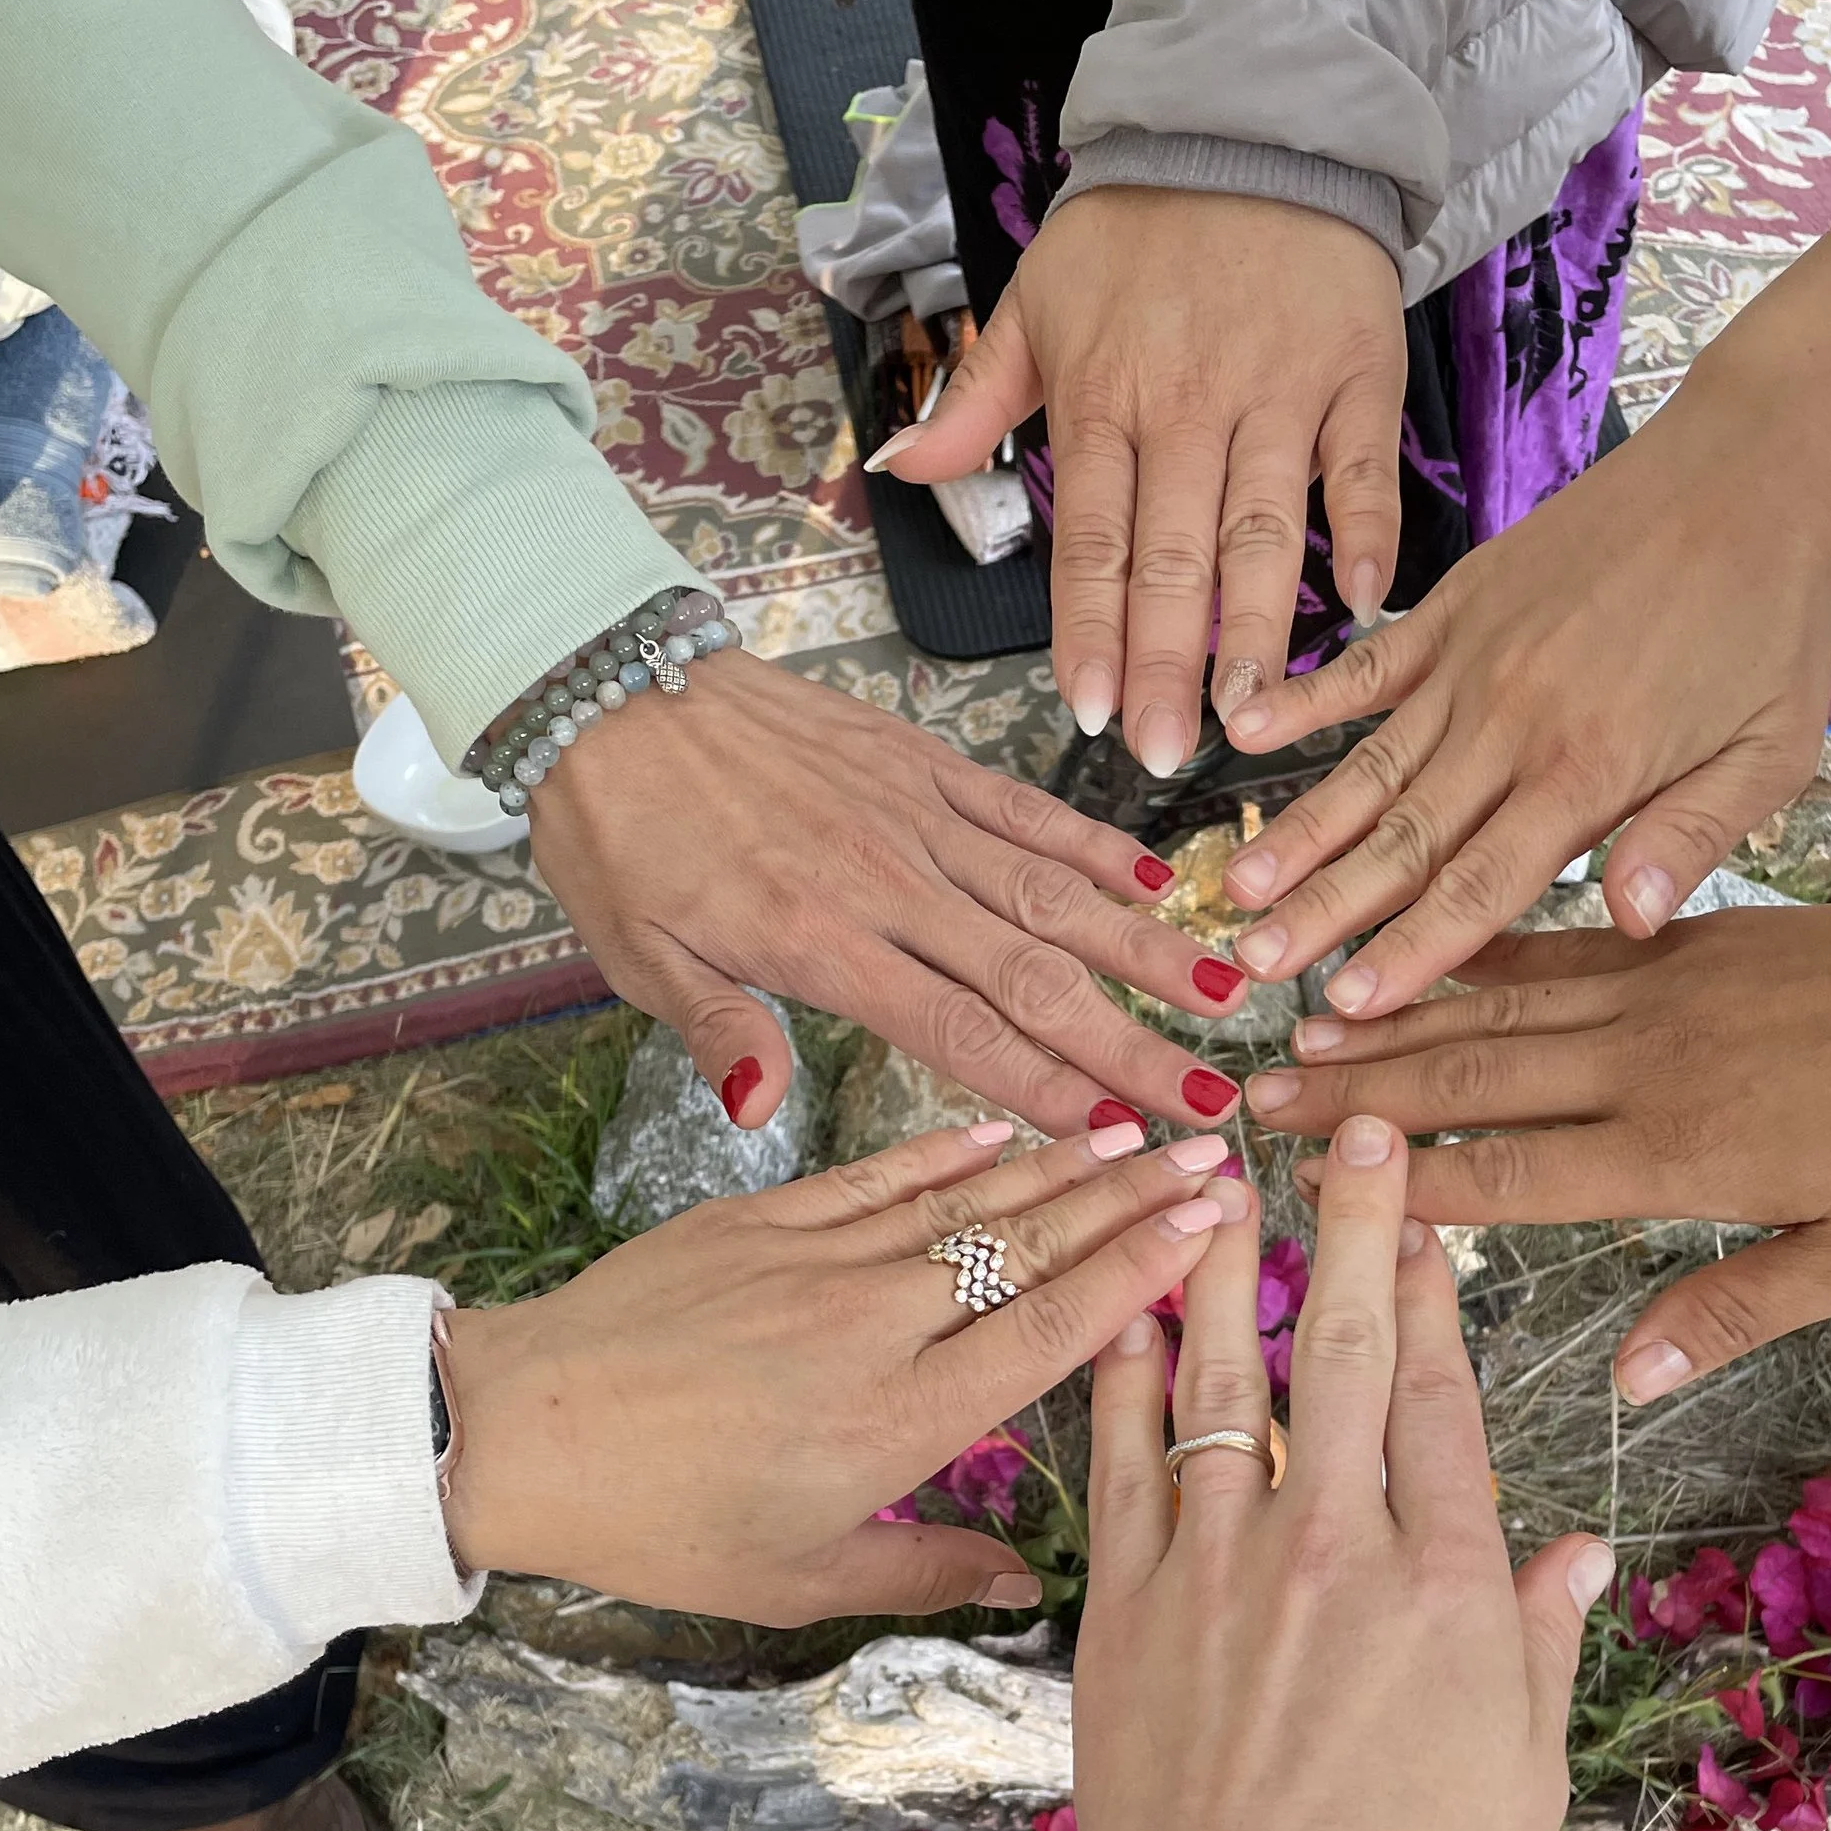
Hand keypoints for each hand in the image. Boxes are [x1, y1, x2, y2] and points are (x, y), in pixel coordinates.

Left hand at [438, 1118, 1247, 1621]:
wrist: (526, 1432)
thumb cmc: (662, 1523)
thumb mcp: (799, 1579)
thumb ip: (924, 1573)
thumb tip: (1024, 1586)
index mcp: (901, 1423)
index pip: (1051, 1327)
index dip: (1140, 1269)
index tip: (1210, 1223)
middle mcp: (878, 1328)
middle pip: (1032, 1248)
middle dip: (1132, 1196)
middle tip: (1212, 1153)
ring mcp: (820, 1262)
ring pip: (969, 1199)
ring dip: (1062, 1161)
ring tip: (1137, 1127)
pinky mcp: (761, 1219)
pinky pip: (879, 1175)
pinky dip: (948, 1149)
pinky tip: (1005, 1132)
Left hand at [527, 648, 1250, 1136]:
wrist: (607, 690)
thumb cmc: (621, 838)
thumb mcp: (638, 956)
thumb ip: (719, 1029)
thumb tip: (760, 1110)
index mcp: (818, 940)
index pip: (958, 1031)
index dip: (1049, 1090)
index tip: (1125, 1140)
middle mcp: (886, 879)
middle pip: (1033, 976)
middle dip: (1131, 1044)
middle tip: (1212, 1097)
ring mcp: (914, 814)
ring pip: (1052, 891)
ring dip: (1142, 948)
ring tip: (1223, 993)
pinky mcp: (921, 762)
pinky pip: (1025, 809)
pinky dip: (1096, 845)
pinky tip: (1158, 884)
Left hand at [871, 188, 1405, 782]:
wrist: (1253, 120)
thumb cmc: (1138, 227)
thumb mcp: (1036, 299)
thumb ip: (975, 399)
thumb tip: (899, 472)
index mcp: (1103, 396)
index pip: (1092, 542)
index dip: (1091, 633)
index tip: (1091, 714)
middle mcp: (1187, 405)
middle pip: (1173, 558)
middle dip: (1165, 664)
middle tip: (1162, 754)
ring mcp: (1277, 394)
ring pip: (1265, 531)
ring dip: (1258, 630)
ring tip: (1249, 715)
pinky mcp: (1356, 375)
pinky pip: (1363, 470)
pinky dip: (1369, 536)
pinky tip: (1365, 607)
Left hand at [1012, 1118, 1609, 1830]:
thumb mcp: (1523, 1775)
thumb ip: (1536, 1645)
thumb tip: (1574, 1555)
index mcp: (1448, 1580)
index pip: (1448, 1399)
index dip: (1439, 1295)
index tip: (1427, 1216)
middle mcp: (1338, 1541)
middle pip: (1351, 1351)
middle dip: (1354, 1227)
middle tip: (1352, 1131)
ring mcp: (1223, 1561)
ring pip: (1224, 1375)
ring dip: (1224, 1265)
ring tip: (1215, 1175)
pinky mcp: (1129, 1601)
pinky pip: (1123, 1457)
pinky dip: (1123, 1378)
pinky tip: (1122, 1313)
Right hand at [1211, 132, 1830, 1020]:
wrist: (1749, 470)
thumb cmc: (1771, 619)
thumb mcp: (1770, 749)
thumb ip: (1695, 837)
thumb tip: (1633, 925)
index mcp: (1590, 770)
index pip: (1483, 885)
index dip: (1412, 952)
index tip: (1351, 1007)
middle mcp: (1514, 721)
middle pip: (1404, 839)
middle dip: (1325, 912)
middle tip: (1254, 967)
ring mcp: (1475, 661)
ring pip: (1371, 767)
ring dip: (1300, 832)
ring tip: (1235, 886)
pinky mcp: (1457, 606)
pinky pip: (1367, 664)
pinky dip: (1305, 698)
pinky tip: (1243, 729)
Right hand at [1242, 832, 1830, 1409]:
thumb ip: (1736, 1308)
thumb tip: (1624, 1380)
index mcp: (1681, 1149)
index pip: (1507, 1172)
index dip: (1403, 1183)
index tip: (1307, 1184)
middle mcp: (1650, 1058)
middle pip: (1473, 1075)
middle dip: (1357, 1089)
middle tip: (1251, 1098)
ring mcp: (1667, 985)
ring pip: (1500, 1002)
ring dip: (1396, 1015)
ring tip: (1301, 1023)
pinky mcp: (1695, 936)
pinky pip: (1561, 946)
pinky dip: (1482, 953)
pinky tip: (1429, 953)